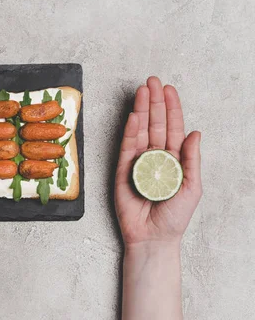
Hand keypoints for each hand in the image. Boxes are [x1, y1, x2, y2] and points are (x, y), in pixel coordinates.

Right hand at [115, 77, 201, 247]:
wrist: (153, 237)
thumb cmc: (174, 217)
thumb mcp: (192, 187)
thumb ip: (192, 160)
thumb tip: (196, 133)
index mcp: (174, 158)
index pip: (173, 127)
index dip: (172, 108)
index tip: (169, 89)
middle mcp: (156, 156)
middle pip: (155, 123)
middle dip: (154, 101)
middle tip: (152, 81)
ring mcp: (138, 161)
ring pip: (140, 130)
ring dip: (141, 109)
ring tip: (142, 91)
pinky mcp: (123, 169)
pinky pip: (127, 146)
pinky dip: (130, 130)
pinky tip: (134, 116)